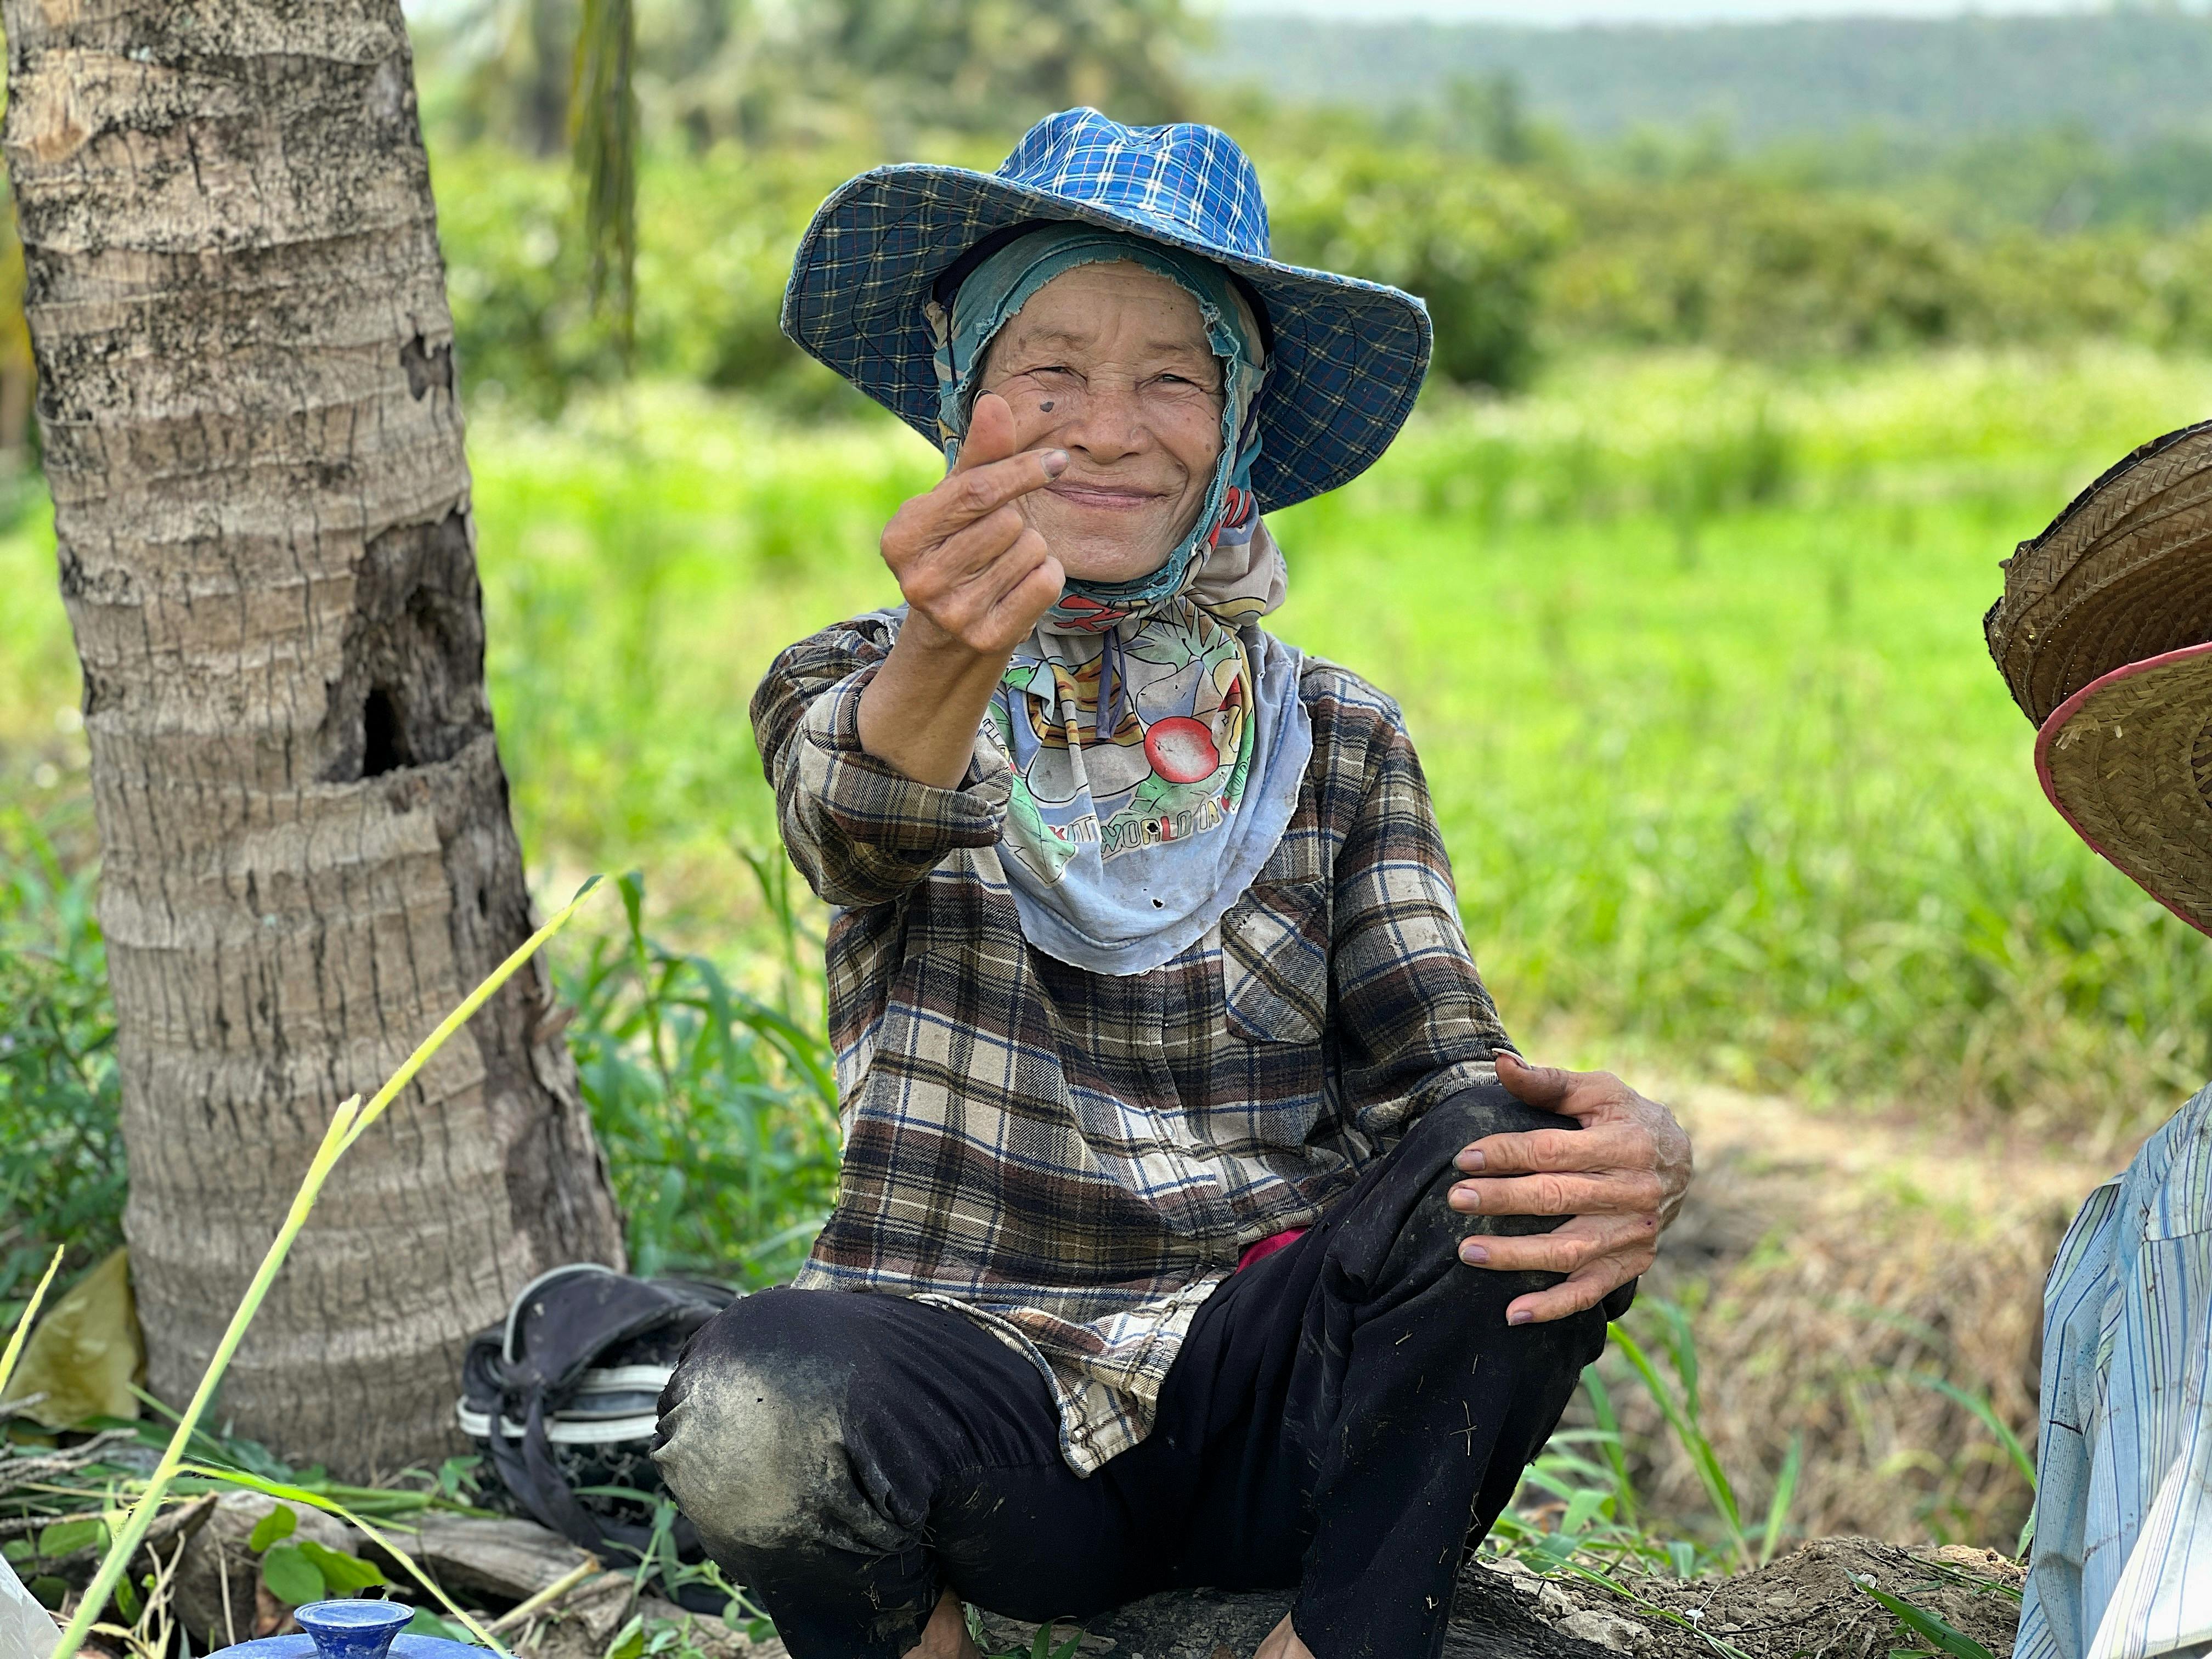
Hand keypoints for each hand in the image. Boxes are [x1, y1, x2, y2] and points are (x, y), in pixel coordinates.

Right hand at [881, 390, 1067, 657]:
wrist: (954, 632)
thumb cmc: (961, 547)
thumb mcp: (961, 499)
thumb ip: (981, 454)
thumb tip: (995, 403)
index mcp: (902, 537)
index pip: (976, 491)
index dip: (1022, 471)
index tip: (1055, 461)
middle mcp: (918, 579)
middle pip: (1007, 522)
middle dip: (1018, 521)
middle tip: (998, 540)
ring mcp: (952, 613)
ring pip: (1030, 550)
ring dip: (1032, 549)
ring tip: (1004, 565)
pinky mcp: (986, 637)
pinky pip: (1044, 583)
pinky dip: (1046, 577)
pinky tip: (1019, 586)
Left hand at [1447, 1050, 1692, 1325]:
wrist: (1680, 1159)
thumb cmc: (1625, 1118)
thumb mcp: (1596, 1091)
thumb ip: (1547, 1082)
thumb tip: (1500, 1063)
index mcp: (1625, 1144)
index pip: (1554, 1152)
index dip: (1507, 1155)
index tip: (1464, 1159)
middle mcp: (1634, 1192)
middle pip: (1557, 1199)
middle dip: (1503, 1200)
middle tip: (1456, 1200)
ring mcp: (1635, 1233)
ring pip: (1570, 1251)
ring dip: (1517, 1256)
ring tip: (1467, 1252)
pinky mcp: (1634, 1263)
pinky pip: (1592, 1291)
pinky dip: (1555, 1306)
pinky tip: (1513, 1314)